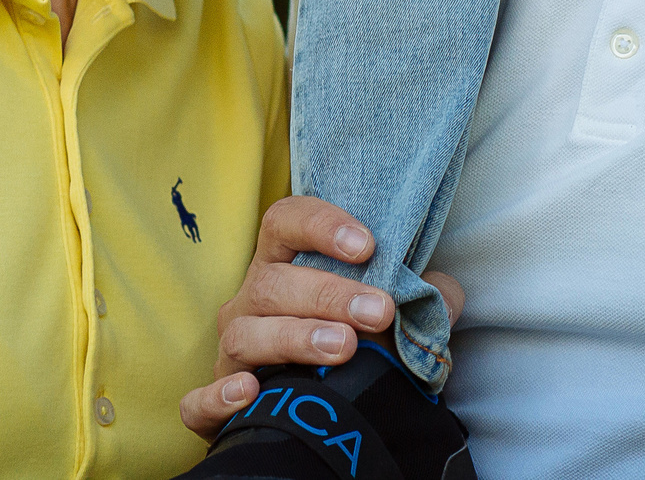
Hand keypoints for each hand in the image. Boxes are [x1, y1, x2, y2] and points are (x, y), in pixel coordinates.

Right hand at [178, 196, 466, 438]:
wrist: (319, 421)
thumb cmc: (352, 353)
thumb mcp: (389, 322)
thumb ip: (420, 301)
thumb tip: (444, 293)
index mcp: (284, 269)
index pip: (285, 223)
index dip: (320, 225)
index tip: (367, 245)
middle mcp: (250, 302)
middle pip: (274, 282)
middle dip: (328, 293)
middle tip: (377, 311)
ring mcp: (229, 352)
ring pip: (246, 334)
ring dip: (295, 337)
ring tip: (343, 348)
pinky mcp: (212, 405)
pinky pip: (200, 399)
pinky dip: (218, 396)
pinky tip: (250, 392)